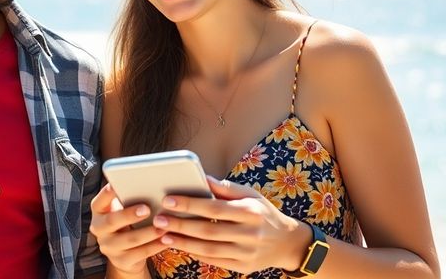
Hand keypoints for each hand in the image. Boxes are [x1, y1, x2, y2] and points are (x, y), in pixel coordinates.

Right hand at [89, 183, 167, 275]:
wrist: (125, 254)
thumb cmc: (127, 223)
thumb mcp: (122, 210)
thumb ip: (127, 199)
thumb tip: (148, 184)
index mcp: (99, 212)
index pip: (99, 201)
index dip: (107, 194)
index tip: (116, 185)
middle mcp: (99, 229)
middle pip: (112, 221)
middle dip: (129, 215)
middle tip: (147, 209)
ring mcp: (109, 247)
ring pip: (129, 240)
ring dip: (148, 232)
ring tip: (163, 226)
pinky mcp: (121, 261)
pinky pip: (140, 254)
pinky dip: (154, 246)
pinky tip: (166, 240)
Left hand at [151, 176, 310, 274]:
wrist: (287, 243)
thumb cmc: (262, 213)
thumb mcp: (250, 195)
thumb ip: (225, 188)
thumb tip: (201, 177)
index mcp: (251, 212)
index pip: (214, 208)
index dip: (190, 204)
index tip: (168, 200)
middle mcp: (250, 234)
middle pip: (208, 230)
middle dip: (180, 224)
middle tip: (158, 219)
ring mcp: (247, 253)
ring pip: (209, 249)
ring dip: (183, 242)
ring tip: (163, 234)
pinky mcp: (243, 267)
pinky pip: (214, 261)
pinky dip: (195, 253)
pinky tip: (180, 245)